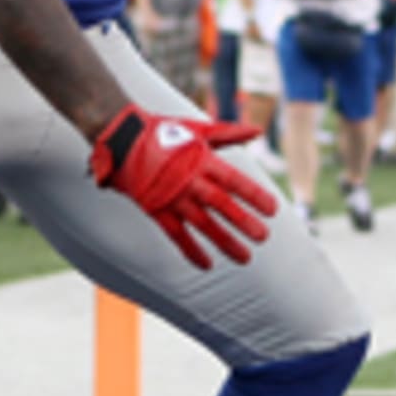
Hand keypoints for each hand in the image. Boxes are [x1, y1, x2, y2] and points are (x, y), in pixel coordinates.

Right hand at [90, 106, 276, 268]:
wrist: (122, 140)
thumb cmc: (165, 132)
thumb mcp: (198, 130)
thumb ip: (229, 134)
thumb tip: (258, 131)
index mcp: (201, 159)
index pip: (234, 180)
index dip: (253, 195)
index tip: (273, 209)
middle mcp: (188, 180)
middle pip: (221, 205)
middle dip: (243, 222)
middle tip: (263, 237)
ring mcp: (171, 197)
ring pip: (202, 224)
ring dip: (224, 242)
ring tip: (245, 257)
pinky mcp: (156, 210)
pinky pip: (176, 235)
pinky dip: (191, 250)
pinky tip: (207, 265)